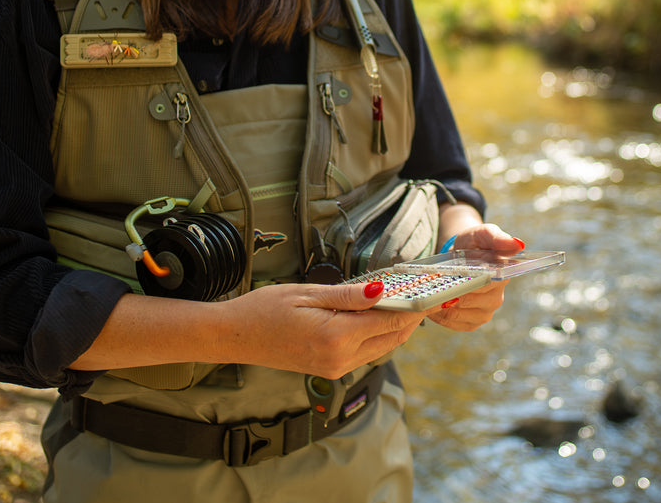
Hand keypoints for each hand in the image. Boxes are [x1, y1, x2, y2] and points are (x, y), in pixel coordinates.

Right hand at [217, 281, 425, 378]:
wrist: (234, 336)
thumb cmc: (264, 309)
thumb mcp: (307, 293)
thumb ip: (348, 295)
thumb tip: (382, 291)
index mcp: (336, 337)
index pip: (388, 321)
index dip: (410, 306)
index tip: (426, 289)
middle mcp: (340, 359)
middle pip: (391, 338)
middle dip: (409, 318)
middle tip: (422, 294)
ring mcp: (335, 368)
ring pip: (381, 349)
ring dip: (396, 328)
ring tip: (406, 302)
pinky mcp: (329, 370)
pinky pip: (366, 354)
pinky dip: (378, 337)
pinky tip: (379, 317)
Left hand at [427, 222, 523, 330]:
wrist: (458, 257)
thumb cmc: (472, 244)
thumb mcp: (481, 235)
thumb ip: (497, 238)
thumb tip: (518, 245)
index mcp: (502, 278)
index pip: (485, 284)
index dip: (467, 280)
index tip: (452, 273)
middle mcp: (496, 298)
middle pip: (468, 300)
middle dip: (450, 291)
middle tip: (433, 282)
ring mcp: (484, 313)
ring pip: (458, 313)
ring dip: (440, 303)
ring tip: (429, 291)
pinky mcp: (471, 323)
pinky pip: (452, 322)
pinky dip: (438, 314)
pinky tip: (431, 303)